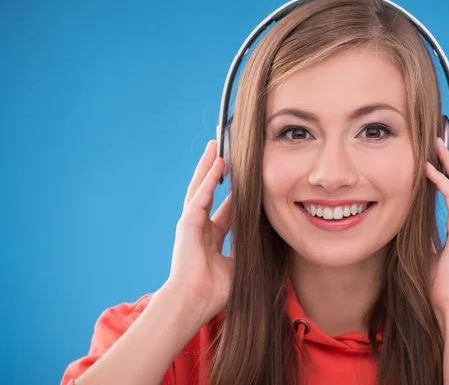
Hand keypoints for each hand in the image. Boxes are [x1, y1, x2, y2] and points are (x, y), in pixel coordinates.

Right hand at [163, 139, 233, 319]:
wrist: (194, 301)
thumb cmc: (215, 290)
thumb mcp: (238, 264)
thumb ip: (246, 246)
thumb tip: (262, 235)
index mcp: (211, 239)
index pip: (226, 211)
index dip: (235, 195)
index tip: (246, 181)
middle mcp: (200, 228)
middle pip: (210, 193)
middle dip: (217, 174)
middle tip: (225, 154)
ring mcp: (191, 224)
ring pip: (201, 188)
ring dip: (208, 167)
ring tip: (215, 148)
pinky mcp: (187, 223)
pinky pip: (199, 197)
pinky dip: (207, 180)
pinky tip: (216, 164)